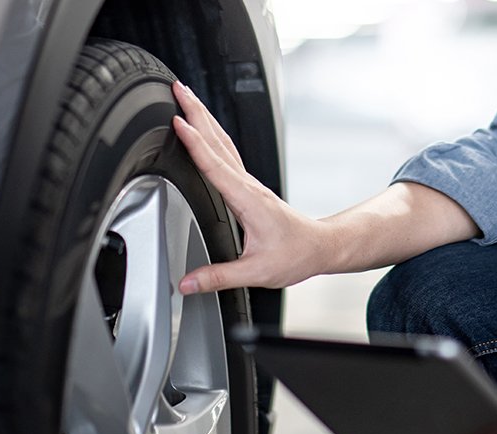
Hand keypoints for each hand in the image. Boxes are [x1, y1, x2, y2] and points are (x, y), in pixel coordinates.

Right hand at [171, 81, 328, 293]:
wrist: (319, 247)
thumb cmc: (294, 255)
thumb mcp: (255, 272)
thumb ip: (218, 277)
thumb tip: (186, 283)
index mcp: (247, 200)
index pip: (215, 165)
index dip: (195, 143)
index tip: (177, 121)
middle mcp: (248, 186)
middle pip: (218, 141)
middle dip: (197, 111)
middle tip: (177, 88)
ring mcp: (249, 183)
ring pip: (223, 142)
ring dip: (204, 117)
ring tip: (186, 98)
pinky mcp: (248, 186)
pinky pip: (226, 154)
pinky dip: (211, 136)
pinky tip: (204, 131)